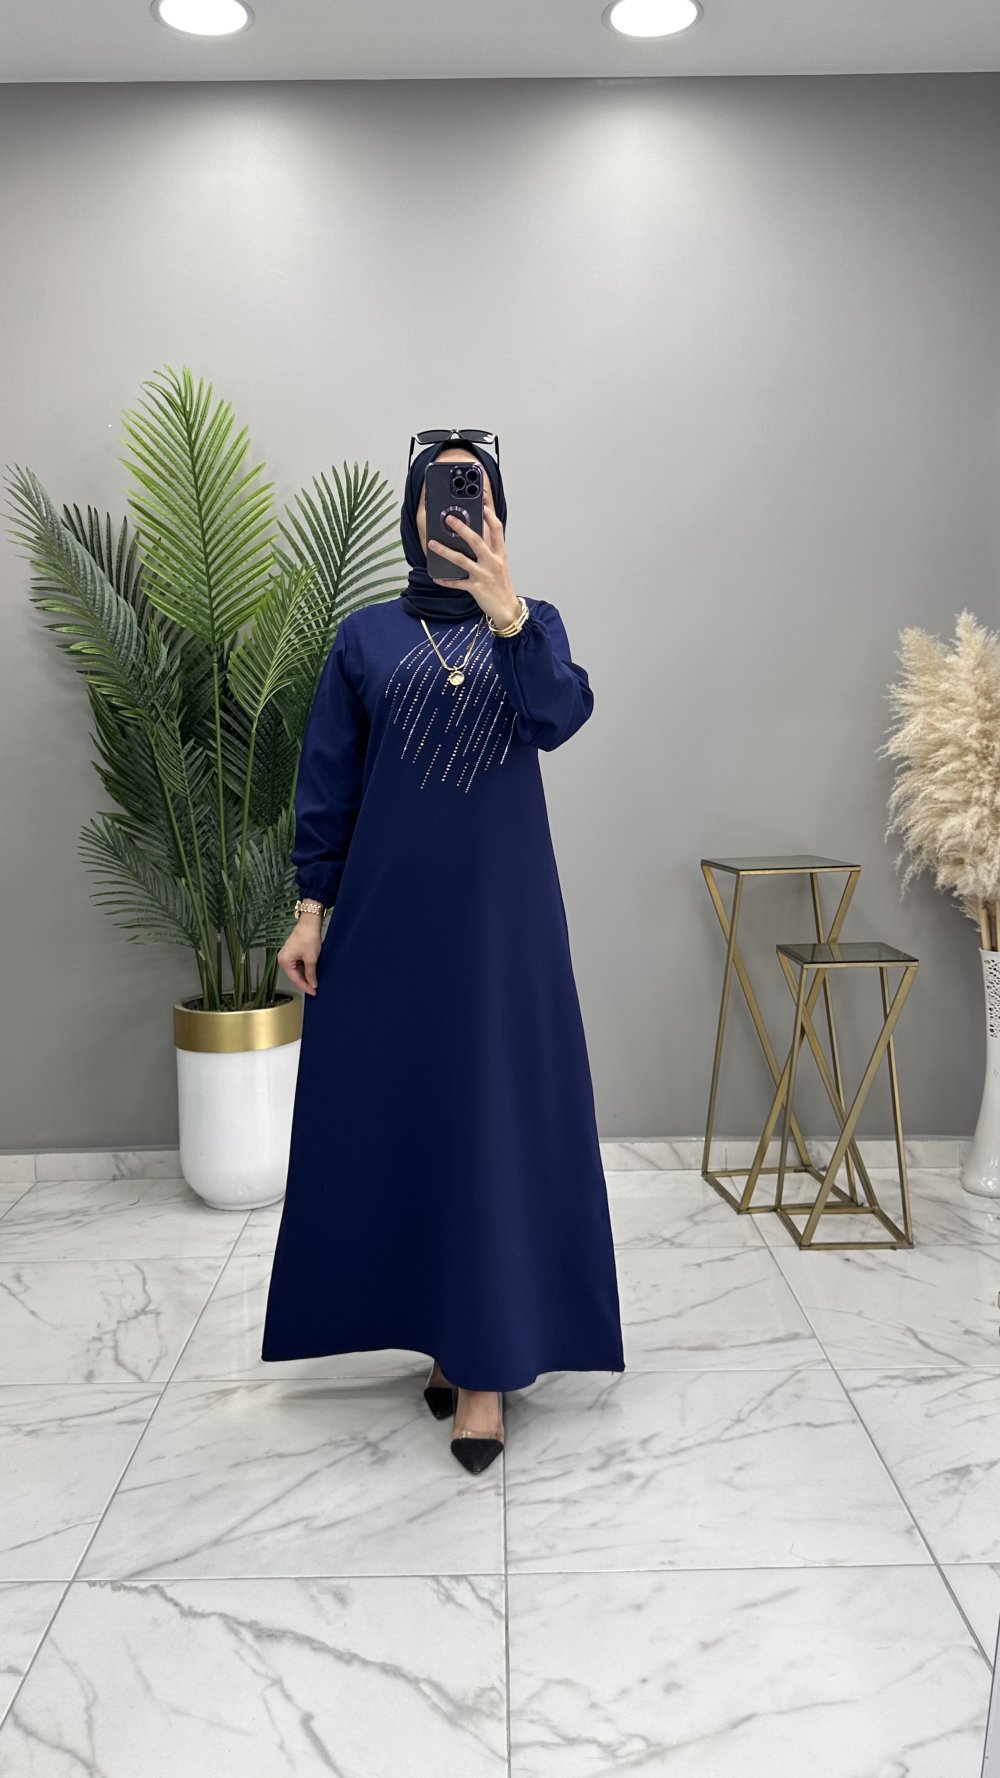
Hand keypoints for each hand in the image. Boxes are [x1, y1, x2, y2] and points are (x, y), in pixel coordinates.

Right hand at [278, 914, 322, 995]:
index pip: (295, 979)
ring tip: (315, 981)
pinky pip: (298, 964)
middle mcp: (283, 959)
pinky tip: (313, 972)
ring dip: (306, 975)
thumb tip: (312, 984)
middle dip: (305, 982)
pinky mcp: (293, 952)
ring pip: (297, 970)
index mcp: (284, 961)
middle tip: (315, 988)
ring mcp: (287, 955)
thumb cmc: (308, 937)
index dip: (305, 987)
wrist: (310, 923)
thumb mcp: (311, 959)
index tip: (313, 992)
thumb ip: (311, 974)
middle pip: (295, 975)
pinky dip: (305, 968)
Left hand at [426, 473, 520, 628]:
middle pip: (477, 540)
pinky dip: (446, 580)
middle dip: (462, 528)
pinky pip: (457, 582)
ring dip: (445, 551)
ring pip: (462, 560)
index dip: (489, 512)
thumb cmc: (501, 584)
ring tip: (432, 543)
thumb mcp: (500, 562)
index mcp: (500, 553)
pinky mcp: (476, 588)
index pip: (496, 528)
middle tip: (449, 518)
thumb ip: (489, 547)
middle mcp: (493, 562)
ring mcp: (484, 575)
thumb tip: (474, 531)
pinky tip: (436, 576)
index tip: (482, 498)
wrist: (507, 609)